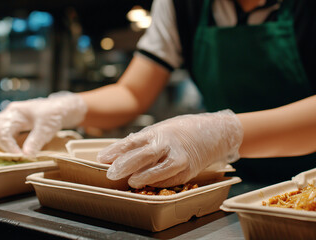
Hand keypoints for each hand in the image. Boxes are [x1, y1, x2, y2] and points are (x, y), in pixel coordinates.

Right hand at [0, 92, 86, 154]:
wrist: (62, 108)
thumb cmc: (54, 114)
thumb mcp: (46, 128)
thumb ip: (35, 141)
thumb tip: (25, 156)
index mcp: (14, 112)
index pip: (3, 131)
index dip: (8, 147)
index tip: (18, 157)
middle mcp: (8, 115)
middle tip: (8, 160)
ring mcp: (9, 120)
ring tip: (7, 159)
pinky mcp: (13, 127)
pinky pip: (1, 136)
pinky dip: (3, 146)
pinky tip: (9, 155)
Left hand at [97, 110, 242, 187]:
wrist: (213, 132)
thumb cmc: (182, 131)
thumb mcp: (161, 130)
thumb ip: (144, 142)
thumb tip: (120, 153)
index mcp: (157, 132)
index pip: (132, 142)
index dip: (115, 151)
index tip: (102, 158)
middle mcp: (167, 144)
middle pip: (142, 155)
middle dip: (124, 165)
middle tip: (111, 173)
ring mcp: (179, 158)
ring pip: (157, 170)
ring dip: (142, 177)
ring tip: (130, 181)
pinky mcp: (187, 171)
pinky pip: (169, 179)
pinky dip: (157, 182)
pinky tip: (147, 184)